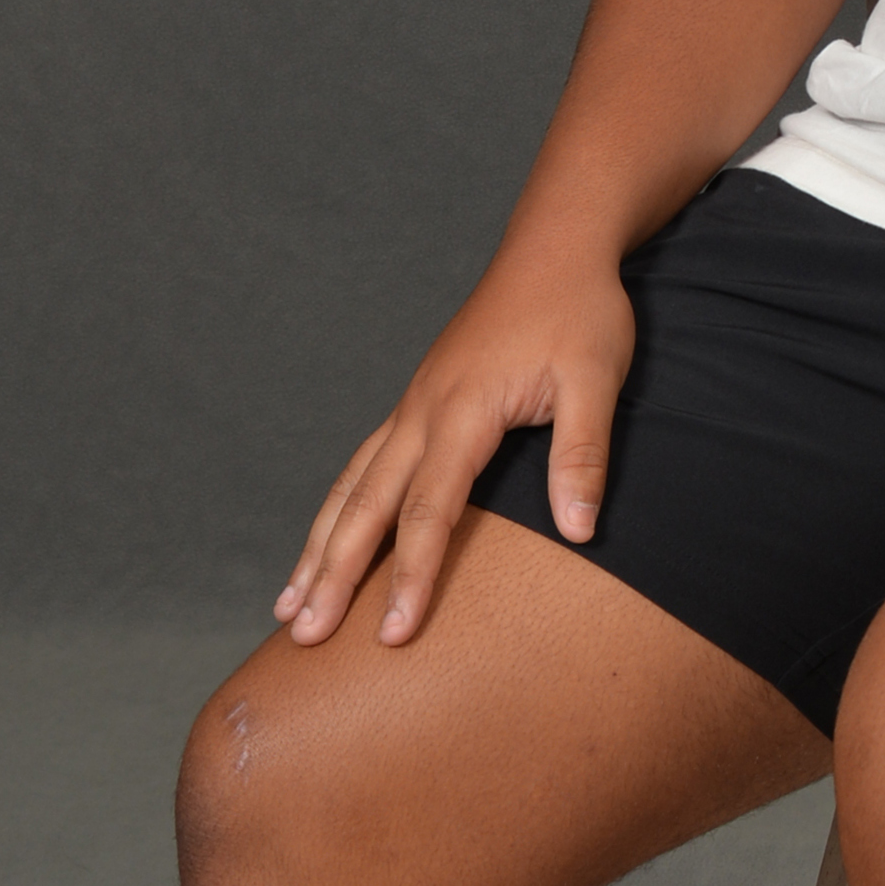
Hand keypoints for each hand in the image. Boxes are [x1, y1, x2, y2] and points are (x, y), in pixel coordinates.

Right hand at [272, 247, 636, 647]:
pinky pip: (364, 461)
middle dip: (332, 574)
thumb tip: (580, 531)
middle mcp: (423, 410)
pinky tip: (325, 538)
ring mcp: (414, 403)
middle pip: (366, 504)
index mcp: (462, 410)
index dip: (410, 575)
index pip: (429, 510)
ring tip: (287, 606)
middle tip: (303, 638)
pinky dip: (337, 507)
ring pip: (351, 484)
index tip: (393, 634)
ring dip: (319, 546)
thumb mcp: (597, 377)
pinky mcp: (418, 400)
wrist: (554, 248)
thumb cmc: (579, 311)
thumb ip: (583, 453)